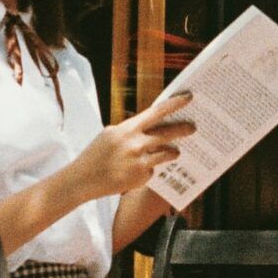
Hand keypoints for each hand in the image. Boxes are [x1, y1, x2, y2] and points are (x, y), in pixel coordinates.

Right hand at [72, 90, 193, 198]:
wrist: (83, 180)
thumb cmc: (95, 155)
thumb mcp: (110, 134)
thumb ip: (131, 130)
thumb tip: (152, 128)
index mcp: (127, 129)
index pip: (156, 112)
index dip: (174, 104)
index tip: (188, 97)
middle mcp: (136, 144)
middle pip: (167, 134)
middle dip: (183, 130)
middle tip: (194, 127)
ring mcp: (140, 162)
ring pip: (167, 153)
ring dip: (173, 152)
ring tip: (176, 151)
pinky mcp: (141, 178)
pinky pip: (153, 170)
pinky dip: (149, 169)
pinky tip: (136, 171)